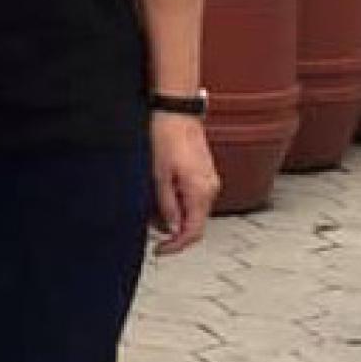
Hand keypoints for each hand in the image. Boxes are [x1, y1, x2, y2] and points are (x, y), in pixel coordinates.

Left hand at [150, 114, 217, 254]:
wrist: (176, 110)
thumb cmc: (165, 137)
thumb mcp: (159, 175)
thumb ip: (167, 205)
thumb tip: (172, 229)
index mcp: (201, 192)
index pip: (193, 232)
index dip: (176, 246)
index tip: (159, 250)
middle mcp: (211, 189)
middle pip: (195, 223)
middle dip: (172, 230)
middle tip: (149, 225)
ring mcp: (210, 180)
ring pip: (194, 210)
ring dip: (174, 215)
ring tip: (151, 205)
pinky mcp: (205, 172)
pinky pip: (194, 196)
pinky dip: (179, 202)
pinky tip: (162, 193)